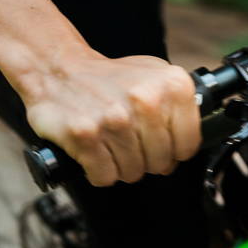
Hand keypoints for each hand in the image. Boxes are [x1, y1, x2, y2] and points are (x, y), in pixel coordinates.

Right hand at [23, 52, 200, 186]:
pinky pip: (105, 177)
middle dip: (146, 160)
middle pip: (161, 163)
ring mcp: (115, 119)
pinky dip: (99, 171)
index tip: (161, 144)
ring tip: (111, 143)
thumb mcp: (155, 77)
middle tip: (130, 142)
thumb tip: (189, 143)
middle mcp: (147, 101)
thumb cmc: (108, 79)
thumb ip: (180, 106)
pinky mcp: (86, 135)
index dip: (174, 151)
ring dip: (121, 166)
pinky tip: (95, 150)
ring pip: (133, 173)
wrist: (57, 70)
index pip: (188, 145)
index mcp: (173, 85)